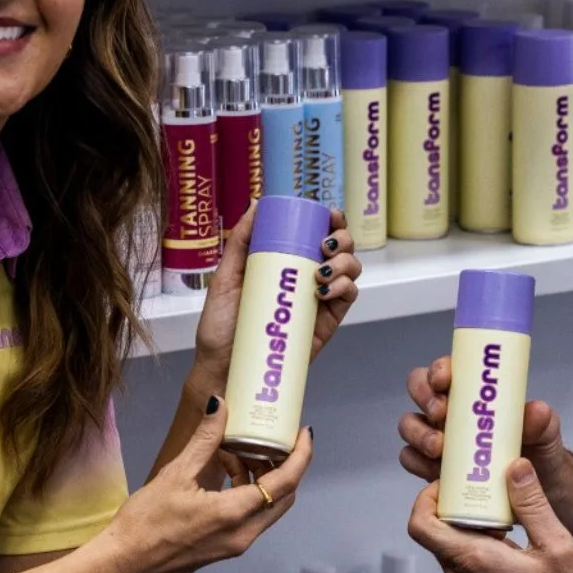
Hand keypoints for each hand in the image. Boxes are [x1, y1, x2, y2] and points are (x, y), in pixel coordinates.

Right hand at [100, 398, 313, 572]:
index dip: (301, 454)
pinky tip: (224, 471)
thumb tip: (221, 405)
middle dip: (283, 463)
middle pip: (284, 495)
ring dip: (262, 476)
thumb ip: (204, 439)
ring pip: (268, 506)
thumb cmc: (146, 522)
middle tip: (271, 436)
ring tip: (236, 450)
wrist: (124, 566)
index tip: (303, 431)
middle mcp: (245, 533)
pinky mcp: (226, 547)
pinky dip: (248, 490)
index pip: (286, 482)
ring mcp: (237, 543)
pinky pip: (251, 515)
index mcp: (236, 514)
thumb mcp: (176, 474)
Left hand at [190, 203, 361, 390]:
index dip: (331, 220)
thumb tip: (255, 205)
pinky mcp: (325, 324)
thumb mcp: (225, 278)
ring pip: (351, 271)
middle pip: (342, 249)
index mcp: (286, 263)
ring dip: (344, 263)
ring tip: (320, 272)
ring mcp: (319, 300)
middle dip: (343, 239)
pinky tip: (322, 290)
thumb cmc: (221, 326)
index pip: (317, 234)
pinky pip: (349, 298)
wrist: (224, 368)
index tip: (329, 213)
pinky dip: (344, 288)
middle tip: (326, 244)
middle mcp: (307, 278)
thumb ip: (240, 242)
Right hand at [398, 358, 565, 481]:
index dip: (438, 369)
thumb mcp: (547, 436)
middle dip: (424, 399)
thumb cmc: (539, 457)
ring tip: (439, 448)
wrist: (539, 496)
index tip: (445, 380)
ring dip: (418, 433)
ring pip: (410, 426)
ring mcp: (440, 440)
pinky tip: (433, 471)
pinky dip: (417, 463)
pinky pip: (411, 459)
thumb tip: (536, 411)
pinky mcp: (434, 469)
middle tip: (442, 415)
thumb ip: (544, 422)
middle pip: (419, 391)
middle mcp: (452, 412)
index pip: (446, 370)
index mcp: (475, 394)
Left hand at [406, 461, 572, 572]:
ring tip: (508, 554)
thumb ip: (531, 503)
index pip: (422, 524)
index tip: (444, 491)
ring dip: (471, 554)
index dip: (426, 501)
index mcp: (476, 562)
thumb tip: (515, 469)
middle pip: (441, 541)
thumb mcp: (557, 544)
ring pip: (451, 565)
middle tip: (494, 520)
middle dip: (463, 525)